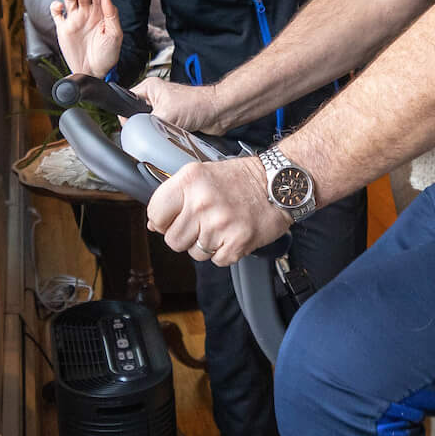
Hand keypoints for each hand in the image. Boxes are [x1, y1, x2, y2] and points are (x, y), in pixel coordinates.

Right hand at [50, 0, 121, 78]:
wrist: (95, 72)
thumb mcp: (115, 34)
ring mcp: (74, 19)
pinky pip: (56, 13)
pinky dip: (55, 6)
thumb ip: (111, 14)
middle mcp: (87, 13)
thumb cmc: (108, 55)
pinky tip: (60, 7)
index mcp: (100, 12)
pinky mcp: (63, 28)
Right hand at [130, 77, 230, 133]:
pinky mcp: (172, 122)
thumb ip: (147, 124)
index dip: (127, 117)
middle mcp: (155, 98)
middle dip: (142, 127)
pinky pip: (160, 133)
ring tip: (165, 132)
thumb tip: (137, 135)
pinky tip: (170, 136)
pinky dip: (164, 137)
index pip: (127, 102)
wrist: (218, 113)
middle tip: (152, 130)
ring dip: (155, 133)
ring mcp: (164, 110)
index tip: (132, 127)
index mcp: (149, 88)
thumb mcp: (165, 113)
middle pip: (137, 118)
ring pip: (149, 127)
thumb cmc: (199, 103)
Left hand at [147, 156, 287, 266]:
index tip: (173, 219)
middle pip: (173, 240)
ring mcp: (220, 223)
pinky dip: (225, 252)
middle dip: (185, 236)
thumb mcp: (202, 175)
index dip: (163, 221)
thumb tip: (154, 224)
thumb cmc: (241, 179)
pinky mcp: (237, 242)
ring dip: (206, 245)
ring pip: (194, 254)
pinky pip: (217, 260)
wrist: (280, 183)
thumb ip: (175, 196)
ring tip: (221, 227)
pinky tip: (233, 234)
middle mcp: (202, 202)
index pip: (155, 214)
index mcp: (189, 181)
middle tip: (202, 224)